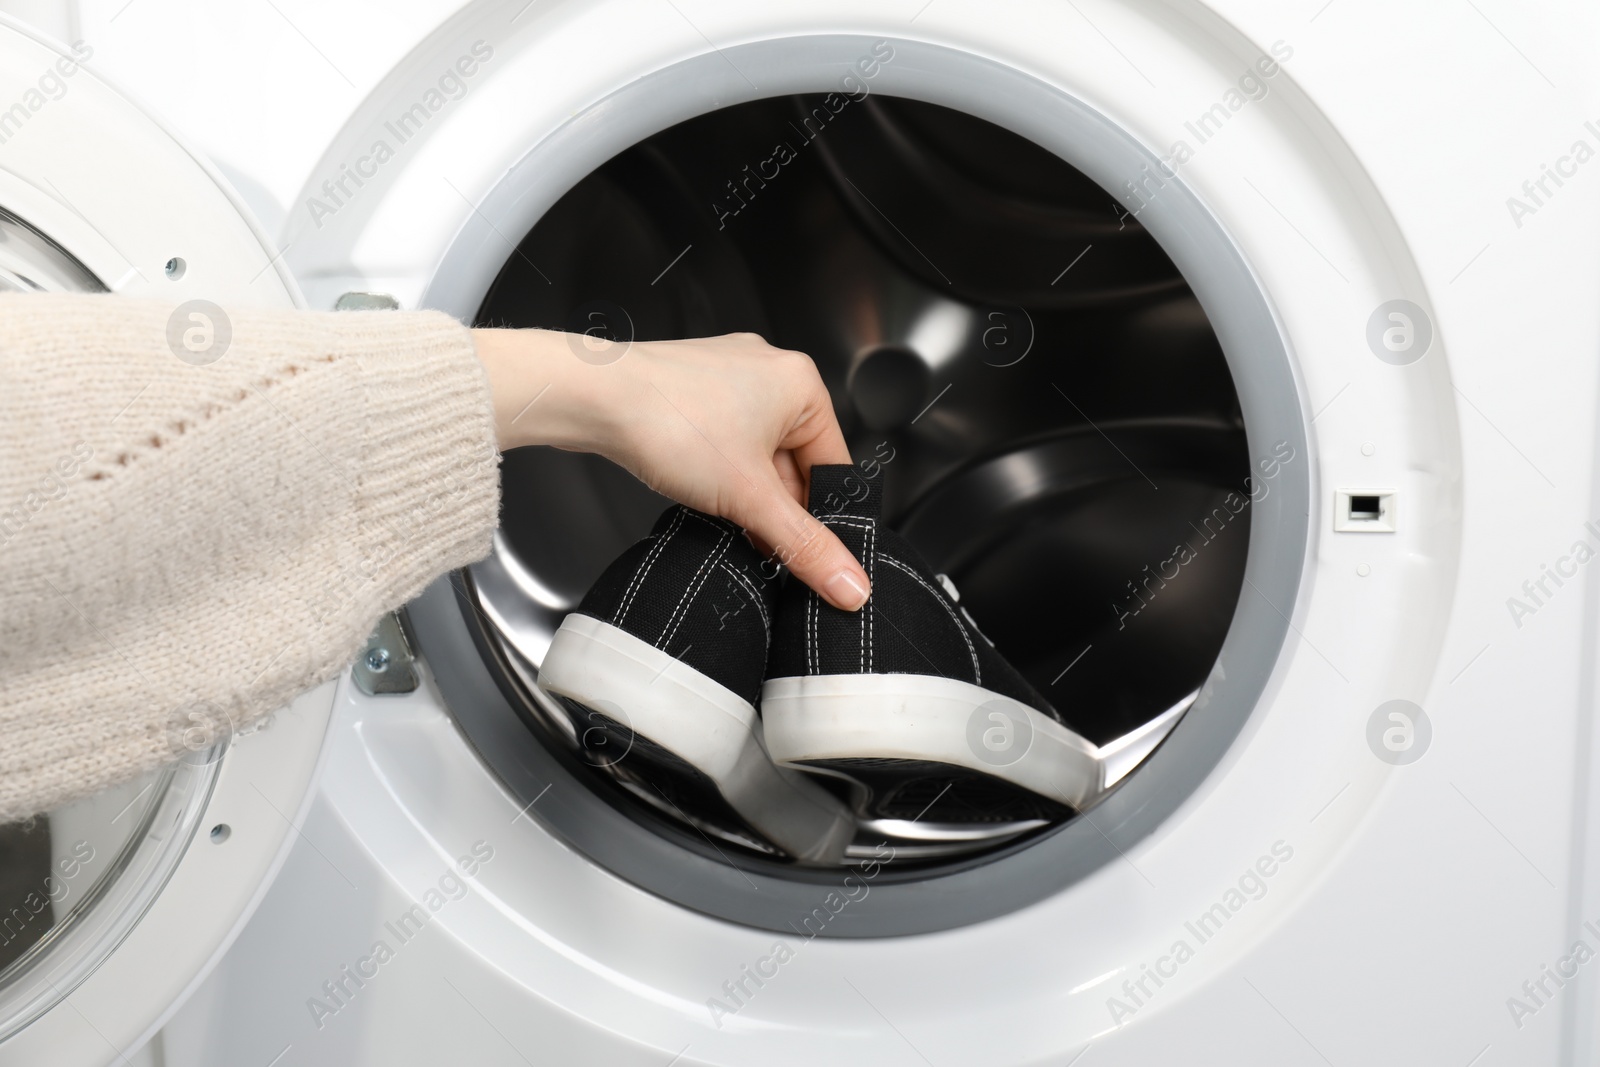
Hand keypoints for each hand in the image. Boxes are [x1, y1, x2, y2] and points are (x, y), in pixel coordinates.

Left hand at [473, 328, 871, 609]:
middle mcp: (769, 370)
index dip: (819, 516)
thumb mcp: (750, 499)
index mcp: (802, 383)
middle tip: (753, 534)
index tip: (805, 551)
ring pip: (756, 454)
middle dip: (773, 505)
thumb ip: (804, 546)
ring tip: (718, 507)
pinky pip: (724, 439)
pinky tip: (697, 488)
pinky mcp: (693, 388)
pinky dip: (717, 471)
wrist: (591, 398)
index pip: (832, 466)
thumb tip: (848, 584)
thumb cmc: (668, 422)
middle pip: (794, 463)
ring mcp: (728, 376)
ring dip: (743, 492)